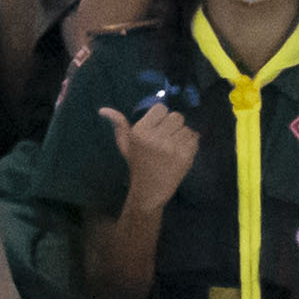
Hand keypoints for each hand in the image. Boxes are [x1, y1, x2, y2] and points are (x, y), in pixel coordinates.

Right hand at [114, 95, 202, 209]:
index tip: (158, 126)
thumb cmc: (137, 164)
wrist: (149, 190)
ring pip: (186, 128)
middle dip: (173, 125)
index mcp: (141, 132)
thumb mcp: (125, 144)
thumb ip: (119, 125)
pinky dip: (190, 143)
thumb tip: (103, 110)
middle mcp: (157, 138)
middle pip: (177, 116)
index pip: (161, 108)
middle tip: (167, 137)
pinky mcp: (185, 156)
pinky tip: (180, 152)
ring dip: (182, 135)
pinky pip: (195, 138)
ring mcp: (172, 147)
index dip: (162, 116)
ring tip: (173, 146)